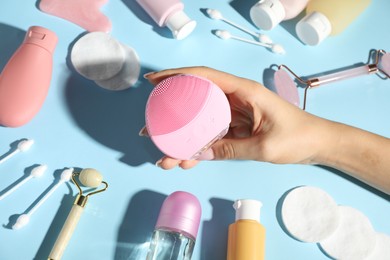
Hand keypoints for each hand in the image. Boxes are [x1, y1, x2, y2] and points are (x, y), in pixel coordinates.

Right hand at [144, 66, 324, 169]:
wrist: (318, 144)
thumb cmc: (298, 137)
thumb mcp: (264, 146)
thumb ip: (231, 149)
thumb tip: (198, 154)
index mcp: (244, 92)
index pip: (205, 76)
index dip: (177, 76)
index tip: (155, 82)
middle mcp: (236, 100)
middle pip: (197, 101)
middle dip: (172, 113)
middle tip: (150, 128)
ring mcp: (235, 116)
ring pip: (202, 122)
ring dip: (183, 137)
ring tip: (165, 154)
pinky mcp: (237, 130)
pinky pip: (213, 136)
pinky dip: (199, 147)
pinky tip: (187, 160)